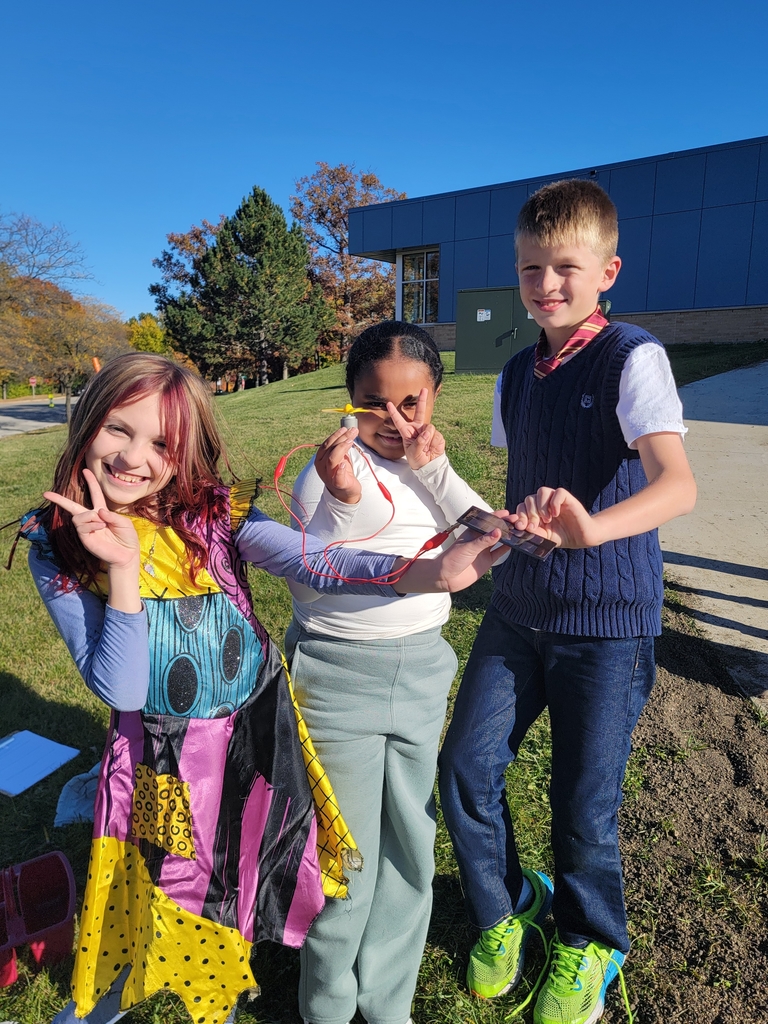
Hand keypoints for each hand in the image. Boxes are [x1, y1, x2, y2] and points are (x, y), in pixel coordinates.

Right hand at [44, 468, 140, 567]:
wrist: (127, 555)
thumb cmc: (127, 538)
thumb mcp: (124, 523)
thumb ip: (112, 516)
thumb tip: (97, 511)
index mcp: (102, 512)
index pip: (95, 494)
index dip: (91, 482)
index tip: (85, 470)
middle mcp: (92, 519)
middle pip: (72, 506)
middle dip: (59, 500)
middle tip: (46, 493)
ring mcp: (86, 529)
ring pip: (78, 516)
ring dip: (90, 516)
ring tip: (102, 523)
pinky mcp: (84, 538)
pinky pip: (81, 526)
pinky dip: (91, 524)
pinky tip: (100, 528)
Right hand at [314, 427, 361, 504]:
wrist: (344, 492)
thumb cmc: (342, 472)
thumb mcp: (339, 457)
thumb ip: (339, 446)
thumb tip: (348, 430)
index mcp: (320, 459)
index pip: (326, 444)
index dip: (335, 435)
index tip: (345, 429)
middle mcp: (322, 466)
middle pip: (330, 449)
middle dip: (341, 438)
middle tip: (352, 431)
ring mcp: (329, 475)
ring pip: (332, 459)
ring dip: (341, 448)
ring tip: (351, 440)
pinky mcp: (338, 484)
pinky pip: (337, 477)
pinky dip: (340, 471)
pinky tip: (344, 465)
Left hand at [387, 389, 444, 469]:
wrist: (430, 465)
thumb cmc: (417, 459)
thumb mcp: (413, 453)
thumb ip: (418, 442)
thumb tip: (426, 433)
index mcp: (407, 432)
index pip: (399, 421)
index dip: (394, 412)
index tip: (388, 404)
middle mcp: (417, 428)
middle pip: (419, 411)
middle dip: (422, 400)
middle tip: (423, 389)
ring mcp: (427, 430)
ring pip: (429, 428)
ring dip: (428, 438)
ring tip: (426, 448)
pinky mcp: (436, 435)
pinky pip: (435, 435)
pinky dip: (434, 442)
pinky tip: (432, 448)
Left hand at [394, 510, 508, 593]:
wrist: (445, 578)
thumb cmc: (451, 559)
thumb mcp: (467, 548)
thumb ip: (483, 541)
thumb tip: (498, 532)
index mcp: (472, 532)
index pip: (487, 521)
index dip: (497, 517)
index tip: (508, 514)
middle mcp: (479, 539)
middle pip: (495, 530)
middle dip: (506, 525)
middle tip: (518, 521)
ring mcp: (484, 550)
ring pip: (500, 540)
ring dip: (509, 536)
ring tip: (521, 531)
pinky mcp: (487, 560)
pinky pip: (500, 552)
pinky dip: (508, 548)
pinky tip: (516, 544)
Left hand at [510, 487, 600, 548]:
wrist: (582, 538)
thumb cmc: (562, 536)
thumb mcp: (543, 536)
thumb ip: (531, 531)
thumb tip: (518, 526)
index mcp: (536, 512)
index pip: (522, 507)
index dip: (519, 515)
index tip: (521, 527)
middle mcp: (544, 503)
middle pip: (529, 499)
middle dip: (530, 514)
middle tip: (536, 526)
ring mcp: (555, 499)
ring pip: (542, 491)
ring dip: (541, 506)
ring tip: (547, 519)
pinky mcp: (568, 498)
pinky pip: (558, 492)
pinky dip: (554, 503)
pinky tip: (556, 514)